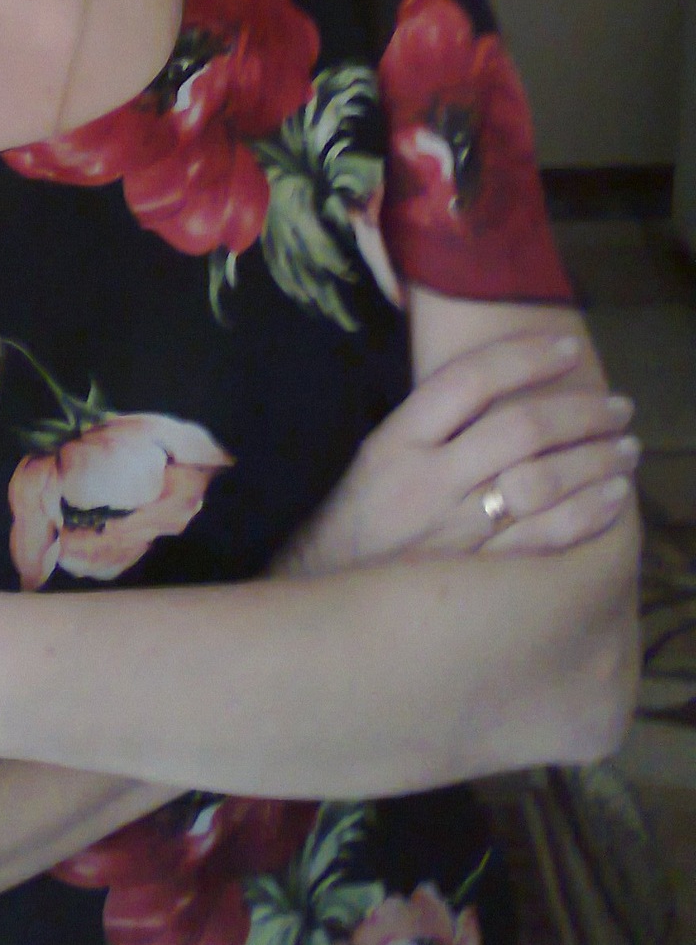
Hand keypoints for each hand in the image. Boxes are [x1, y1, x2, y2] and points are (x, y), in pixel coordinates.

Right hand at [276, 333, 637, 574]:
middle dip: (579, 411)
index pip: (467, 380)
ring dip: (594, 458)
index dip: (524, 357)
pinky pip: (544, 540)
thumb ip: (427, 424)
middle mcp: (425, 482)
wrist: (319, 595)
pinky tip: (613, 497)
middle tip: (618, 406)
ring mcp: (451, 533)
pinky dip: (587, 515)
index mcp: (394, 442)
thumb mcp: (372, 457)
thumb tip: (494, 382)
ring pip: (540, 482)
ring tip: (625, 447)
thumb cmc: (353, 519)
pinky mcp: (473, 577)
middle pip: (518, 429)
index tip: (568, 349)